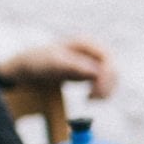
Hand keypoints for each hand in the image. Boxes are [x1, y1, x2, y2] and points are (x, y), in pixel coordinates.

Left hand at [0, 38, 119, 99]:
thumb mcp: (53, 63)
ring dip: (106, 91)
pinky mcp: (93, 72)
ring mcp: (94, 61)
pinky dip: (102, 93)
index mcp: (85, 43)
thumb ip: (73, 66)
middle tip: (91, 100)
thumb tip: (93, 72)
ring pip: (112, 78)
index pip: (108, 59)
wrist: (31, 66)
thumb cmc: (39, 62)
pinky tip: (89, 98)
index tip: (94, 94)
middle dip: (106, 86)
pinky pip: (106, 83)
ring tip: (89, 99)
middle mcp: (93, 50)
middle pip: (113, 68)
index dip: (106, 77)